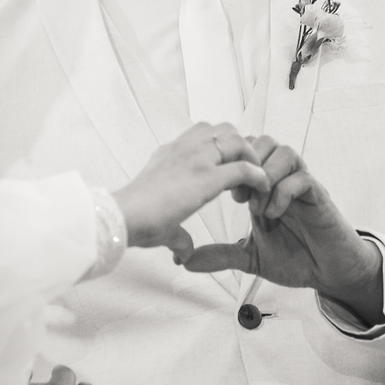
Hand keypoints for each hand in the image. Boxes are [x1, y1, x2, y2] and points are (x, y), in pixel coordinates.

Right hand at [115, 122, 266, 256]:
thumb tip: (183, 255)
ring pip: (237, 140)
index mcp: (170, 154)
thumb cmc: (134, 219)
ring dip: (251, 158)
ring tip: (254, 181)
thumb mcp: (160, 222)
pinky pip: (244, 168)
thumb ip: (177, 237)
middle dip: (240, 147)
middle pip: (224, 129)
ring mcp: (195, 159)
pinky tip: (262, 189)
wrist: (122, 217)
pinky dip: (258, 177)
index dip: (222, 148)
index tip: (228, 171)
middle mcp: (184, 149)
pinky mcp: (206, 177)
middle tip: (244, 174)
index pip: (203, 134)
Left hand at [180, 136, 384, 325]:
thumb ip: (220, 255)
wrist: (331, 273)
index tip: (223, 193)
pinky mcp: (320, 197)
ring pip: (285, 152)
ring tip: (256, 206)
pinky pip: (303, 178)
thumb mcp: (249, 257)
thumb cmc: (296, 259)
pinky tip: (273, 213)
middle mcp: (284, 180)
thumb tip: (186, 260)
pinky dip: (283, 192)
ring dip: (266, 176)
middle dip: (247, 164)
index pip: (246, 153)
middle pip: (265, 142)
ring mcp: (303, 186)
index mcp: (266, 187)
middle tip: (238, 196)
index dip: (231, 164)